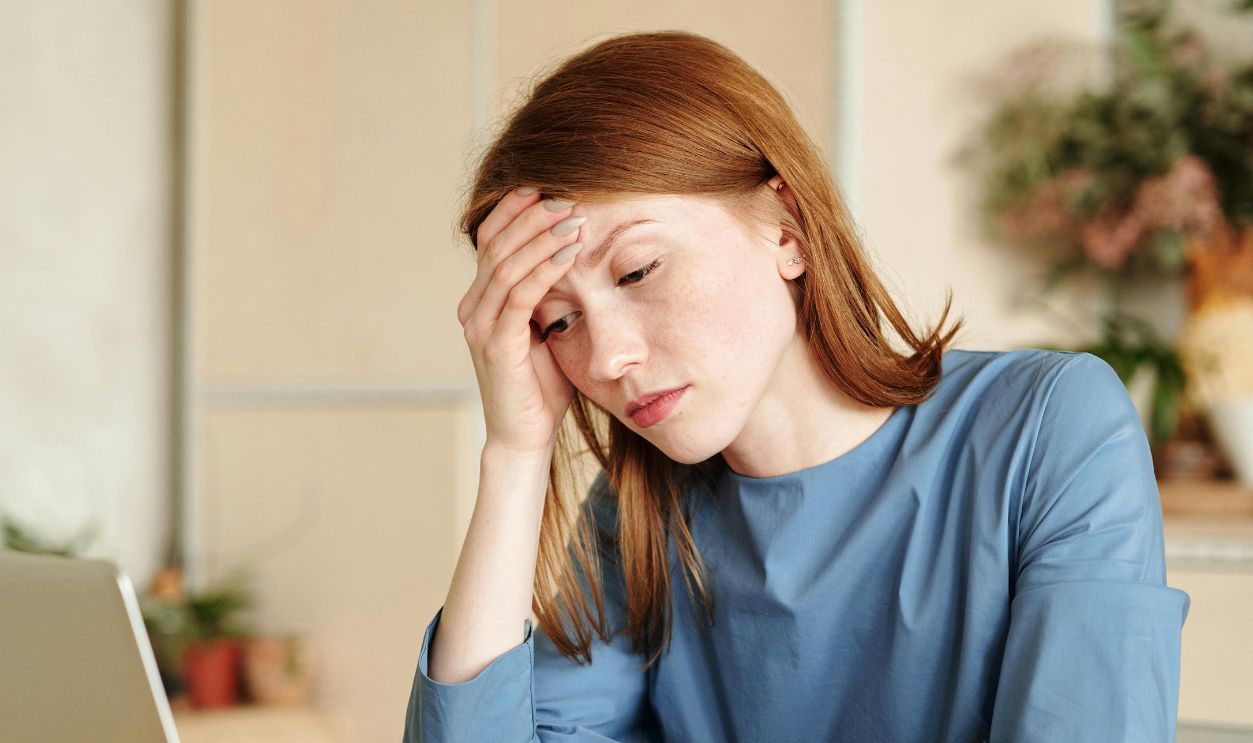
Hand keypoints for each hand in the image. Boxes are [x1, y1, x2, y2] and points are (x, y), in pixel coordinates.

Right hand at [457, 187, 585, 455]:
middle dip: (532, 217)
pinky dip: (545, 271)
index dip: (515, 210)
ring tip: (573, 220)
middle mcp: (473, 308)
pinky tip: (569, 255)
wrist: (524, 436)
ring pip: (506, 266)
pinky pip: (519, 297)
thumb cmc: (542, 386)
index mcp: (481, 300)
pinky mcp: (496, 346)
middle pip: (496, 245)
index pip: (491, 241)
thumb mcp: (548, 329)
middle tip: (567, 197)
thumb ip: (552, 296)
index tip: (547, 187)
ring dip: (541, 239)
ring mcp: (480, 326)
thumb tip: (579, 256)